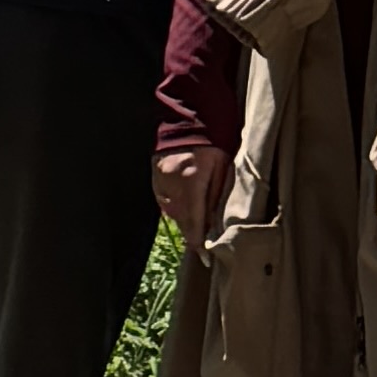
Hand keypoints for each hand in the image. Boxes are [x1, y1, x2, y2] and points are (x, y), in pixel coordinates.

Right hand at [154, 140, 225, 258]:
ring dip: (184, 218)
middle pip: (181, 221)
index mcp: (191, 184)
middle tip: (203, 243)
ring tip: (196, 220)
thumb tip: (214, 224)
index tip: (206, 259)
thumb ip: (216, 198)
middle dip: (193, 232)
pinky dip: (174, 204)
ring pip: (172, 211)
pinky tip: (183, 202)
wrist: (189, 117)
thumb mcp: (222, 170)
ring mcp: (160, 181)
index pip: (194, 224)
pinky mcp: (155, 176)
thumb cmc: (213, 142)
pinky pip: (164, 199)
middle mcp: (172, 186)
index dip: (199, 244)